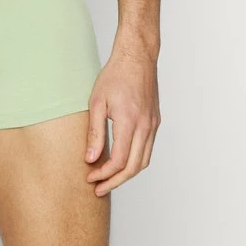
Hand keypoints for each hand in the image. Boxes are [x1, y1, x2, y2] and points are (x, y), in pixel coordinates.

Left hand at [84, 41, 160, 195]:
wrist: (136, 57)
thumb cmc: (114, 76)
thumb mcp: (96, 102)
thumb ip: (94, 132)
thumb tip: (90, 159)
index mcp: (129, 122)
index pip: (118, 161)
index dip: (103, 174)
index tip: (89, 177)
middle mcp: (145, 127)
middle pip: (133, 167)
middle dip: (115, 182)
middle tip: (98, 189)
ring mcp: (153, 125)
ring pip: (143, 161)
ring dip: (126, 174)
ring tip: (108, 179)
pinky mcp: (155, 122)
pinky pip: (147, 149)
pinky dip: (135, 161)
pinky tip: (121, 161)